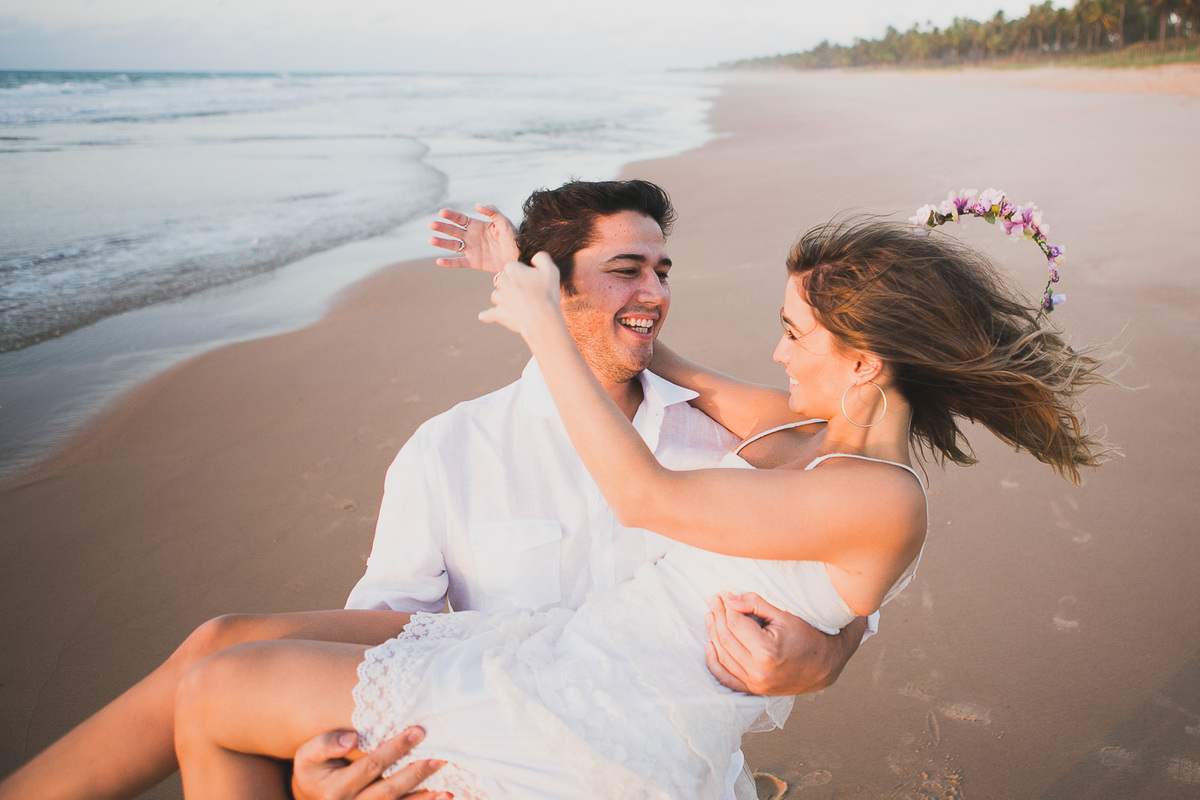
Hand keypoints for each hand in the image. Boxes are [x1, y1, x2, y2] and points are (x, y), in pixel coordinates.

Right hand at [291, 728, 450, 799]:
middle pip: (388, 790)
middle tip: (440, 757)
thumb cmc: (314, 771)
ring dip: (424, 798)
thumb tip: (352, 738)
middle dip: (416, 773)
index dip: (395, 749)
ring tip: (446, 787)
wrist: (311, 799)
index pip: (371, 766)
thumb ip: (325, 744)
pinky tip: (441, 798)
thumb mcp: (307, 755)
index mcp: (335, 790)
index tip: (418, 732)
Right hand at [428, 204, 517, 273]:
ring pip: (453, 246)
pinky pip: (459, 262)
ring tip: (431, 240)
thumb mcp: (504, 222)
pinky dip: (449, 263)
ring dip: (442, 243)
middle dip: (442, 228)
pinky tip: (439, 261)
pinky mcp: (474, 262)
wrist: (520, 255)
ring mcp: (471, 250)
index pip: (460, 219)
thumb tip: (477, 205)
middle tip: (432, 224)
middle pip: (453, 231)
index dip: (451, 215)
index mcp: (477, 226)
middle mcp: (471, 237)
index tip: (442, 212)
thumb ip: (492, 211)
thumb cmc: (514, 237)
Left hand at [477, 253, 562, 339]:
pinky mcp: (499, 314)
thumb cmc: (547, 294)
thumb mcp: (551, 270)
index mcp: (512, 270)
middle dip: (511, 283)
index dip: (522, 272)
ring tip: (519, 303)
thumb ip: (541, 258)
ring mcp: (499, 299)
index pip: (512, 266)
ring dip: (504, 297)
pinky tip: (483, 316)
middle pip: (502, 279)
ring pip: (497, 294)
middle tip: (527, 292)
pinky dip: (487, 315)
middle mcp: (502, 282)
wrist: (541, 320)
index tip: (532, 279)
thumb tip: (534, 257)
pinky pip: (490, 314)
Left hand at [704, 592, 864, 694]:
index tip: (723, 594)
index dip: (727, 606)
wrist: (825, 665)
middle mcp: (758, 671)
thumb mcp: (784, 616)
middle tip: (713, 600)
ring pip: (723, 657)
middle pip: (726, 639)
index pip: (736, 624)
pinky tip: (710, 645)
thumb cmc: (807, 636)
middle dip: (718, 617)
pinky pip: (726, 678)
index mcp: (767, 652)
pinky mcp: (754, 690)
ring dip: (713, 634)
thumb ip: (755, 605)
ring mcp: (756, 684)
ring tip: (710, 616)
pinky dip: (714, 662)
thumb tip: (728, 599)